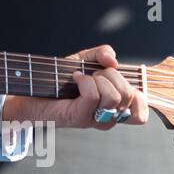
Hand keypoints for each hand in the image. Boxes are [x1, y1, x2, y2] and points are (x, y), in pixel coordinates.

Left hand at [2, 44, 148, 130]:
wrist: (33, 90)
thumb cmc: (59, 79)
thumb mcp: (85, 60)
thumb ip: (103, 54)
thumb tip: (113, 60)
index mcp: (114, 107)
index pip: (140, 114)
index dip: (139, 97)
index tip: (123, 82)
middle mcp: (108, 117)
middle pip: (129, 96)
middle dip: (112, 76)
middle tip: (94, 73)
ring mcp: (94, 120)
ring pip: (113, 97)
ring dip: (98, 79)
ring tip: (83, 77)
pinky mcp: (80, 118)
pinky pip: (94, 96)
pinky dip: (85, 81)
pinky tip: (76, 79)